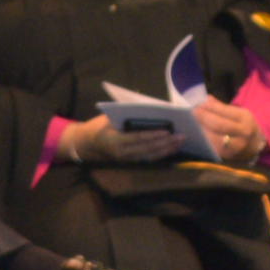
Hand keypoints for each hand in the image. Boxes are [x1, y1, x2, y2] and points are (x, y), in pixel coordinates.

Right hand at [63, 116, 180, 165]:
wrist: (87, 143)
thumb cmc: (100, 125)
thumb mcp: (110, 116)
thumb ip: (127, 114)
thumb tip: (149, 107)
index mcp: (115, 140)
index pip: (138, 138)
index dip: (153, 135)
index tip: (168, 130)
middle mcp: (122, 154)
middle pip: (148, 149)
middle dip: (166, 143)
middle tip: (181, 135)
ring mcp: (127, 160)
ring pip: (151, 156)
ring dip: (167, 150)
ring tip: (181, 141)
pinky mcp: (132, 162)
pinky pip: (149, 159)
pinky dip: (162, 154)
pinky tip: (172, 148)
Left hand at [190, 97, 264, 164]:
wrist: (254, 144)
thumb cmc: (244, 125)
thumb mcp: (239, 113)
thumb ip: (221, 107)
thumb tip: (205, 99)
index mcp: (245, 120)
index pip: (225, 112)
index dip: (210, 107)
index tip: (199, 103)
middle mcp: (242, 135)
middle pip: (219, 125)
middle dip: (203, 117)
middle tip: (192, 112)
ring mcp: (234, 148)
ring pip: (214, 138)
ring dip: (200, 129)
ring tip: (191, 122)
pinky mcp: (226, 157)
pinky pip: (211, 148)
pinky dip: (202, 140)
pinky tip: (195, 133)